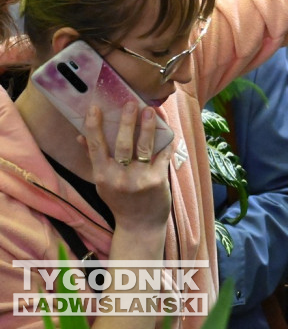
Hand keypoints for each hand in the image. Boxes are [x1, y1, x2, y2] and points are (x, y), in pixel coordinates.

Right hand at [81, 104, 172, 232]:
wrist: (140, 225)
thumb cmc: (119, 201)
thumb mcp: (102, 183)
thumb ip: (94, 159)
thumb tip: (80, 136)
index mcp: (102, 176)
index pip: (96, 147)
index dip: (95, 126)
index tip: (95, 107)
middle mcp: (119, 178)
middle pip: (122, 144)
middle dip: (126, 122)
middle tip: (130, 103)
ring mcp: (139, 179)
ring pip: (143, 147)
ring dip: (147, 127)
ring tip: (150, 110)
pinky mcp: (158, 180)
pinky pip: (162, 155)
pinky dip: (165, 141)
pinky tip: (167, 128)